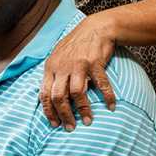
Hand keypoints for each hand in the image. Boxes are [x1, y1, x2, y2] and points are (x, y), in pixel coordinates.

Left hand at [39, 14, 116, 131]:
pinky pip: (101, 84)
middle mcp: (62, 66)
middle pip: (58, 96)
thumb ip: (53, 74)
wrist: (96, 28)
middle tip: (70, 127)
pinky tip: (111, 106)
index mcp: (50, 67)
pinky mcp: (95, 63)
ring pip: (76, 93)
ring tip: (88, 121)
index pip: (44, 93)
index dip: (48, 111)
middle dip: (64, 115)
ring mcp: (78, 64)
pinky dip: (107, 97)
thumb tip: (48, 96)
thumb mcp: (58, 57)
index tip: (54, 124)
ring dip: (82, 110)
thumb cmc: (77, 45)